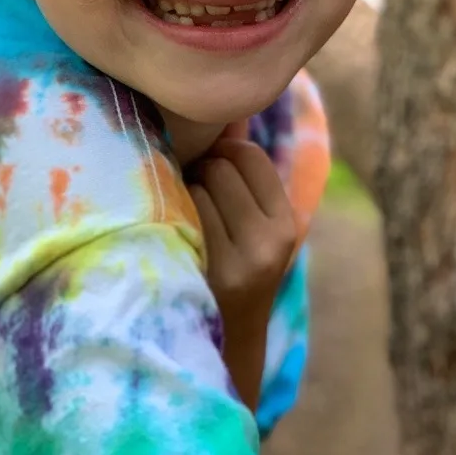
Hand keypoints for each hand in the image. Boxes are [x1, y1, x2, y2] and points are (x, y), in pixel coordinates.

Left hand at [189, 138, 297, 411]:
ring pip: (196, 183)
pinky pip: (179, 210)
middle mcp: (269, 242)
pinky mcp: (206, 273)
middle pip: (220, 164)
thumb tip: (230, 108)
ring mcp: (237, 261)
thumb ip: (246, 170)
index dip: (223, 154)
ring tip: (181, 210)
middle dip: (201, 169)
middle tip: (192, 191)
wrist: (223, 346)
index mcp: (286, 224)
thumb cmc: (234, 270)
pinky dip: (169, 210)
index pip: (248, 154)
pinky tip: (170, 227)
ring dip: (182, 189)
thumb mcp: (254, 226)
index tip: (211, 172)